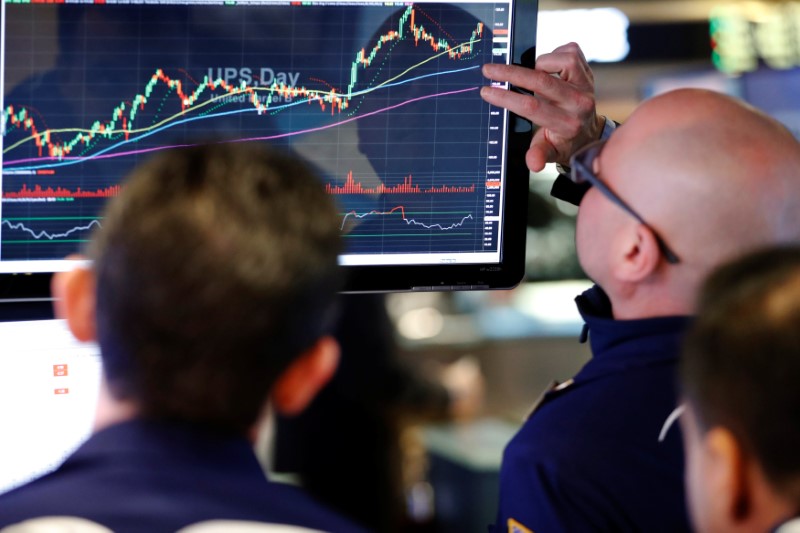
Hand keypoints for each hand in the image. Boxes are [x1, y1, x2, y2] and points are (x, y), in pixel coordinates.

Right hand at [480, 42, 604, 171]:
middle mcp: (578, 103)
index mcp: (566, 124)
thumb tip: (533, 163)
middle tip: (489, 69)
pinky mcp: (588, 72)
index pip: (532, 107)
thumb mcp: (550, 153)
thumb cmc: (563, 141)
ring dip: (540, 63)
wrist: (588, 132)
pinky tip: (547, 67)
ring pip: (562, 60)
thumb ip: (539, 155)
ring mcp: (586, 85)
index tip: (487, 91)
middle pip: (542, 81)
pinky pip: (571, 51)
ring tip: (531, 75)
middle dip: (510, 73)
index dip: (507, 98)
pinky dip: (556, 55)